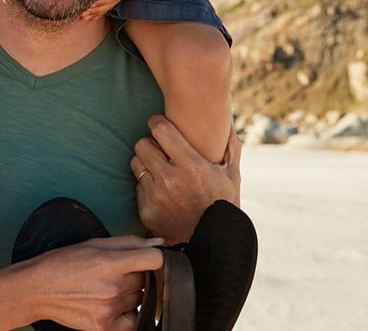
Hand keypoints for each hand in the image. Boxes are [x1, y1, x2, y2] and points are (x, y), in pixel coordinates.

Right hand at [23, 236, 162, 330]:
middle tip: (111, 272)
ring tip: (105, 287)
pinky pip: (133, 320)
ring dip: (129, 292)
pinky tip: (112, 305)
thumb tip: (158, 243)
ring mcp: (109, 310)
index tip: (145, 258)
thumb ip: (129, 242)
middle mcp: (112, 288)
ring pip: (139, 297)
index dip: (153, 256)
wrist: (38, 289)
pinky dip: (127, 313)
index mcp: (110, 263)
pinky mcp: (105, 327)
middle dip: (134, 273)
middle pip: (145, 279)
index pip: (154, 259)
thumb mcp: (94, 244)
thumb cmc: (63, 263)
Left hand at [131, 115, 241, 243]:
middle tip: (158, 147)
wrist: (212, 246)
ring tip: (159, 168)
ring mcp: (156, 196)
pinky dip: (147, 185)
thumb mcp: (232, 177)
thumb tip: (227, 125)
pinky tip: (161, 191)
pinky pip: (138, 186)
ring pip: (136, 163)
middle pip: (142, 144)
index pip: (160, 130)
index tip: (159, 122)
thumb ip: (230, 148)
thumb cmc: (223, 207)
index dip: (157, 122)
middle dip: (150, 142)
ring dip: (145, 162)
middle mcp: (170, 179)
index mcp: (191, 166)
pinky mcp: (146, 210)